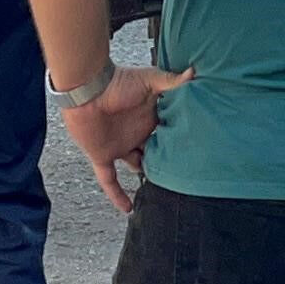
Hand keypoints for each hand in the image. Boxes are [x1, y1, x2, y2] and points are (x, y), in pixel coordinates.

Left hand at [60, 66, 187, 212]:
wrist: (86, 88)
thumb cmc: (118, 81)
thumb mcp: (149, 80)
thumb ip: (172, 82)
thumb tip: (194, 73)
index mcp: (150, 117)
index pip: (169, 134)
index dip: (180, 142)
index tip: (197, 152)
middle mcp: (137, 134)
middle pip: (156, 152)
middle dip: (167, 161)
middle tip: (185, 176)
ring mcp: (120, 146)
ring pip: (137, 166)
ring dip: (147, 176)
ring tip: (165, 192)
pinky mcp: (102, 155)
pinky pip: (109, 180)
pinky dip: (117, 195)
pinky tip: (129, 209)